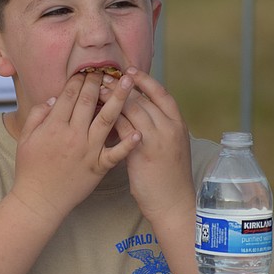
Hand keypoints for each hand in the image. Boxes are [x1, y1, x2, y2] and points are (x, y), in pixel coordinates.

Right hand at [11, 71, 140, 221]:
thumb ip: (38, 115)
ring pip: (106, 119)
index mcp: (53, 126)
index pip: (69, 95)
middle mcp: (72, 135)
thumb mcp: (26, 138)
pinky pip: (116, 153)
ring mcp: (87, 151)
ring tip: (129, 82)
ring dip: (119, 99)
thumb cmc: (30, 169)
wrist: (39, 200)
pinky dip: (128, 143)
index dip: (79, 80)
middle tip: (109, 68)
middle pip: (89, 101)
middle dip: (99, 82)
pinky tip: (139, 131)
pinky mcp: (98, 167)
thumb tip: (54, 98)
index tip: (87, 70)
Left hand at [104, 67, 193, 221]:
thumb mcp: (170, 146)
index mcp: (178, 124)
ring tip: (96, 90)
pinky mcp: (143, 152)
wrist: (173, 203)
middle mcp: (170, 127)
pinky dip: (109, 119)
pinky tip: (95, 114)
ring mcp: (157, 139)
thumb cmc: (169, 177)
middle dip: (122, 85)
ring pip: (132, 109)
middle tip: (104, 76)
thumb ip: (159, 127)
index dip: (145, 80)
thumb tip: (140, 111)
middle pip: (143, 98)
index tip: (130, 70)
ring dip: (112, 98)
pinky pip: (123, 128)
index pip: (161, 93)